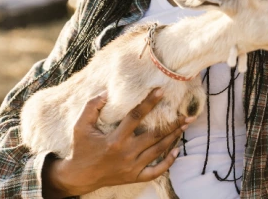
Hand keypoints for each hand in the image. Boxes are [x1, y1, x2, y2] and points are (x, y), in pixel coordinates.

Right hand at [42, 88, 194, 197]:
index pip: (136, 117)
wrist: (79, 177)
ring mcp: (132, 167)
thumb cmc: (81, 149)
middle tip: (188, 114)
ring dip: (174, 138)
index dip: (149, 103)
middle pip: (155, 136)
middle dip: (173, 124)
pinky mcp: (134, 176)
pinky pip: (156, 171)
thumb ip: (92, 108)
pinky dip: (168, 162)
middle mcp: (127, 153)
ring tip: (185, 125)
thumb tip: (106, 93)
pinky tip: (177, 151)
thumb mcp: (81, 127)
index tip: (161, 91)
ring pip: (158, 151)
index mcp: (115, 140)